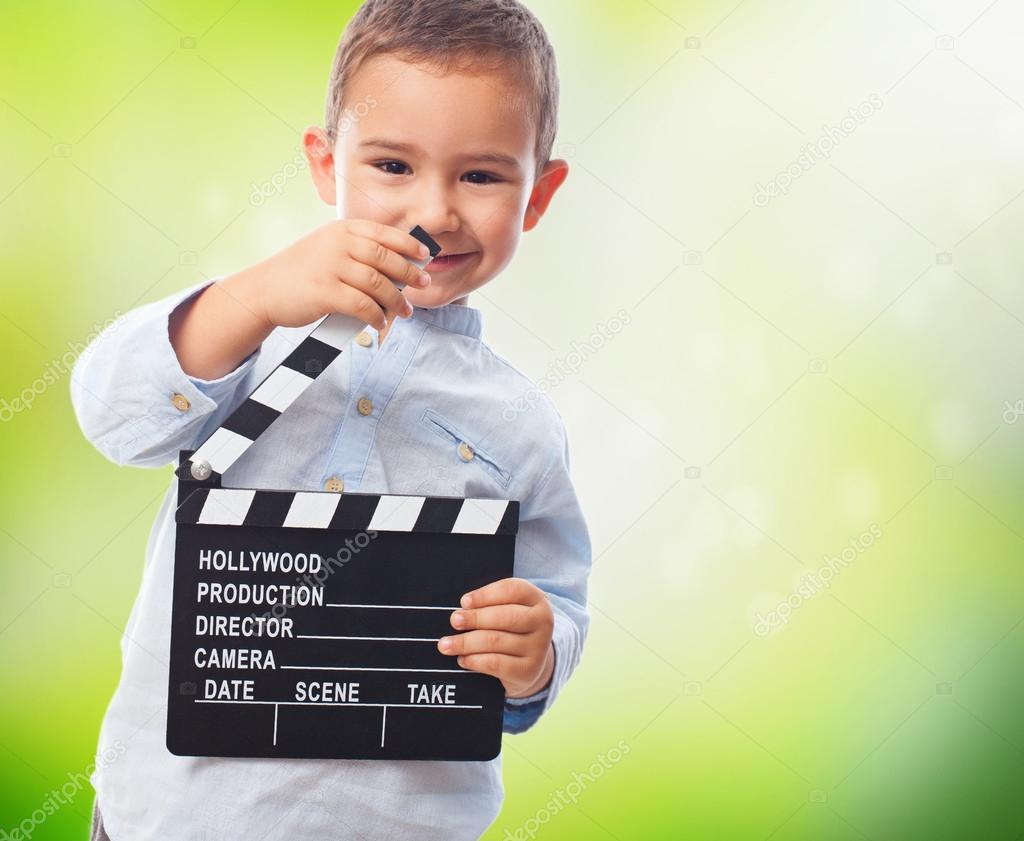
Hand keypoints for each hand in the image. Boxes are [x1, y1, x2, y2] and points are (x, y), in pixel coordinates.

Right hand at [251, 218, 432, 330]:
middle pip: (385, 258)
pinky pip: (362, 305)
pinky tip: (380, 322)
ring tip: (405, 311)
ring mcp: (330, 267)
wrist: (264, 290)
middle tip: (423, 284)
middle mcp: (337, 244)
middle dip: (409, 273)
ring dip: (396, 300)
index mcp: (341, 230)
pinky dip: (376, 315)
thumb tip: (397, 268)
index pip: (383, 233)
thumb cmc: (301, 272)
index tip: (424, 254)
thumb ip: (356, 251)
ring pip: (377, 283)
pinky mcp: (324, 292)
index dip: (408, 244)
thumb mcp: (326, 248)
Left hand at [438, 577, 554, 698]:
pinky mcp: (528, 670)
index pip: (512, 590)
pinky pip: (496, 663)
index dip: (486, 594)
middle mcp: (543, 622)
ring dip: (466, 642)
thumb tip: (461, 610)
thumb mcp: (508, 609)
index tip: (464, 601)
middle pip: (505, 617)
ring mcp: (538, 647)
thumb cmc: (510, 628)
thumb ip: (489, 605)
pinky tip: (462, 659)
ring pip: (496, 641)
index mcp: (537, 599)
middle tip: (454, 620)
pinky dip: (475, 660)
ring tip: (446, 644)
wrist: (530, 663)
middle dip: (475, 618)